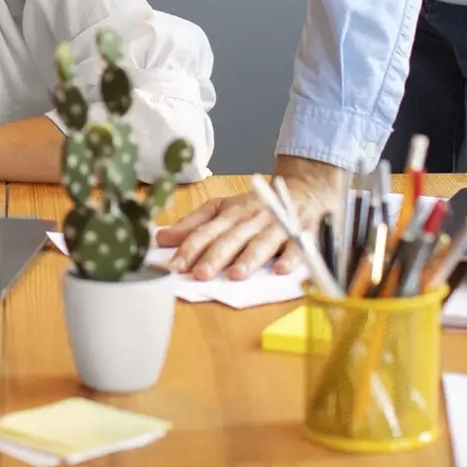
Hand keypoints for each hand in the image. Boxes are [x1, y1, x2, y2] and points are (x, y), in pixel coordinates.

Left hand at [156, 154, 348, 280]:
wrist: (304, 190)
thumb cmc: (257, 206)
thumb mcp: (224, 208)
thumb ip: (194, 223)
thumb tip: (162, 237)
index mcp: (230, 213)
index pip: (206, 231)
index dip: (190, 248)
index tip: (175, 266)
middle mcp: (251, 218)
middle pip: (231, 238)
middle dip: (215, 256)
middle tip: (200, 274)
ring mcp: (277, 225)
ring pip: (261, 242)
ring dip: (249, 258)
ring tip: (236, 275)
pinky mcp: (301, 232)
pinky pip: (297, 246)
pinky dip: (290, 257)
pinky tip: (281, 270)